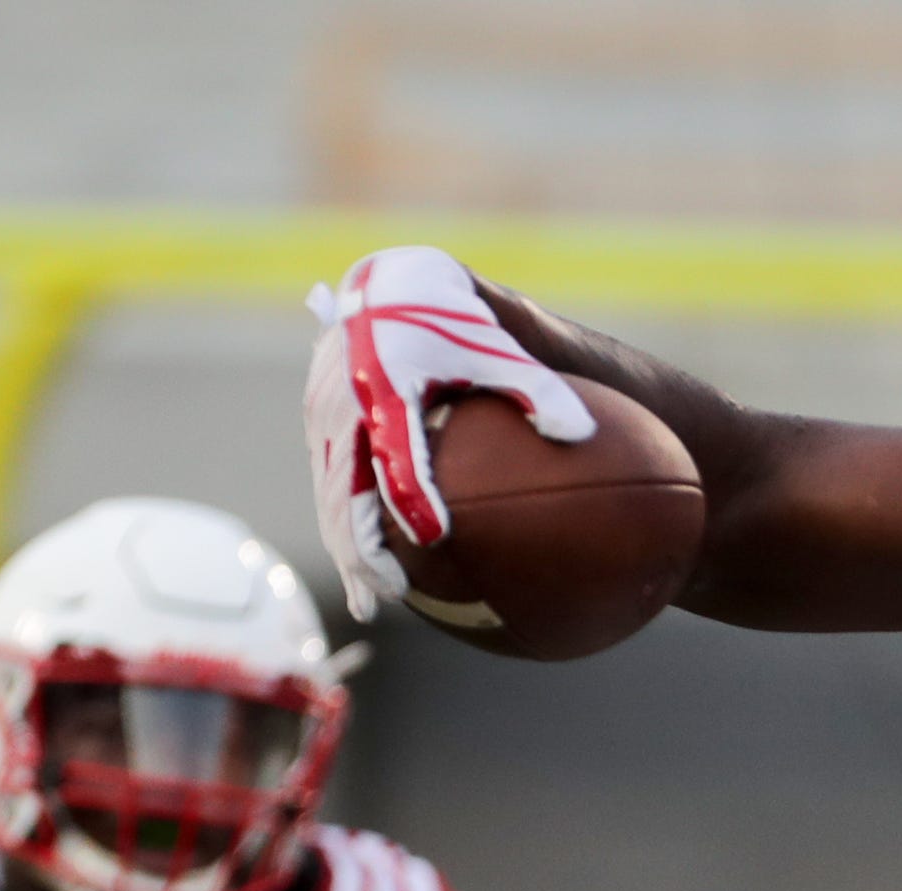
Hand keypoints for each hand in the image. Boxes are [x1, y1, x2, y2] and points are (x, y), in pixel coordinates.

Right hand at [303, 246, 597, 619]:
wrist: (390, 282)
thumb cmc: (452, 314)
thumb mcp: (498, 343)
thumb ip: (539, 388)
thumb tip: (582, 436)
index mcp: (388, 383)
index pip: (397, 451)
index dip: (412, 495)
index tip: (433, 537)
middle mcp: (347, 402)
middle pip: (345, 489)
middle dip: (364, 546)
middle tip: (395, 592)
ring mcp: (325, 413)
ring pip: (329, 493)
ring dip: (346, 546)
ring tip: (372, 597)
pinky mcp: (319, 421)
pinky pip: (328, 480)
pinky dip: (342, 522)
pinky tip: (367, 563)